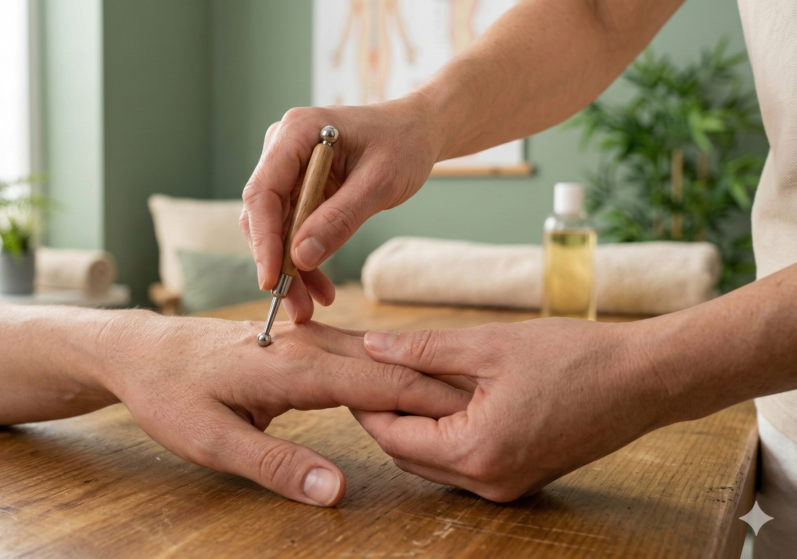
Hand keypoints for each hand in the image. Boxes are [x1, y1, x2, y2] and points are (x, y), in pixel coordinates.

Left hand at [104, 313, 472, 506]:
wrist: (140, 351)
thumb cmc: (170, 395)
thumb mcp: (212, 441)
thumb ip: (276, 465)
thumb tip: (335, 492)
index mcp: (294, 367)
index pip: (380, 383)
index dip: (430, 401)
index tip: (478, 417)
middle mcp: (305, 346)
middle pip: (387, 365)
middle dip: (438, 387)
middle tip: (492, 408)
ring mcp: (301, 341)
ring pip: (373, 358)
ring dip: (417, 377)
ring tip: (465, 398)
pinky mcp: (296, 345)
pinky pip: (354, 358)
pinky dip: (387, 371)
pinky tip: (407, 385)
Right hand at [240, 99, 441, 321]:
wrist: (417, 131)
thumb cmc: (403, 144)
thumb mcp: (379, 182)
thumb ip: (340, 218)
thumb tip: (300, 257)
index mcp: (296, 133)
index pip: (262, 192)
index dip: (264, 240)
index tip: (272, 281)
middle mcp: (282, 149)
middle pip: (263, 215)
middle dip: (277, 264)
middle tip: (295, 306)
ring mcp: (288, 169)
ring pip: (275, 228)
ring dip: (291, 269)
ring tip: (310, 305)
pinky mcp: (298, 188)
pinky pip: (293, 229)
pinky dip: (304, 259)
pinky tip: (319, 286)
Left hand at [353, 319, 672, 501]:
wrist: (648, 380)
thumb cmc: (576, 357)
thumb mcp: (491, 345)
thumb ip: (424, 348)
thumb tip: (372, 345)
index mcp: (476, 452)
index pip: (393, 436)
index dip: (364, 404)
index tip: (347, 371)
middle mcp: (489, 482)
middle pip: (408, 455)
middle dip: (382, 416)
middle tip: (363, 376)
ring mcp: (507, 486)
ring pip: (434, 462)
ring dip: (412, 427)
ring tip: (394, 382)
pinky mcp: (522, 478)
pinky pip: (463, 463)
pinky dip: (442, 435)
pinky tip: (438, 400)